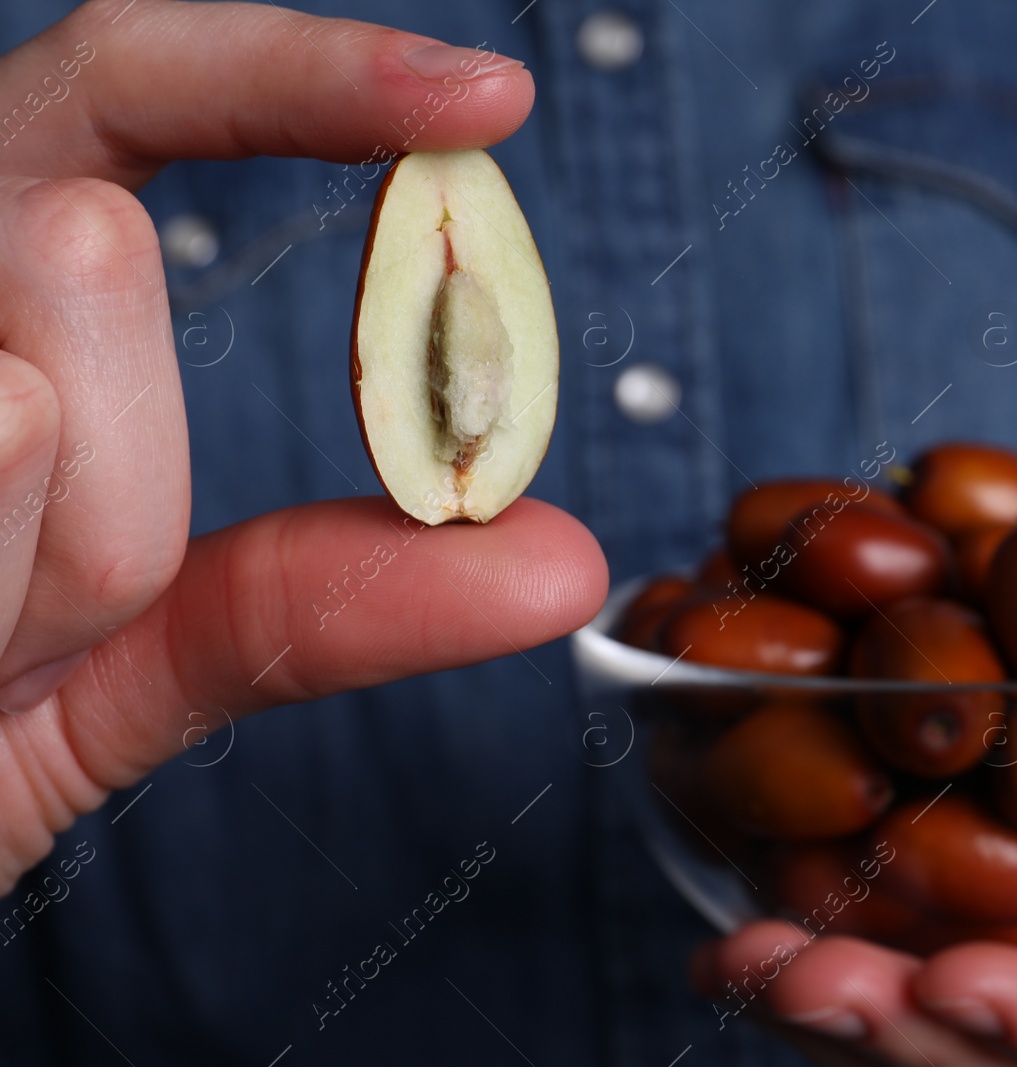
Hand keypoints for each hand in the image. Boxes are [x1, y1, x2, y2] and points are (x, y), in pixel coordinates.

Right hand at [0, 0, 606, 892]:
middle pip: (79, 237)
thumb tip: (561, 564)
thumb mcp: (135, 669)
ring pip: (28, 398)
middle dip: (129, 470)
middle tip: (88, 610)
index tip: (488, 102)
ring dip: (61, 580)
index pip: (126, 87)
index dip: (305, 76)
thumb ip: (314, 599)